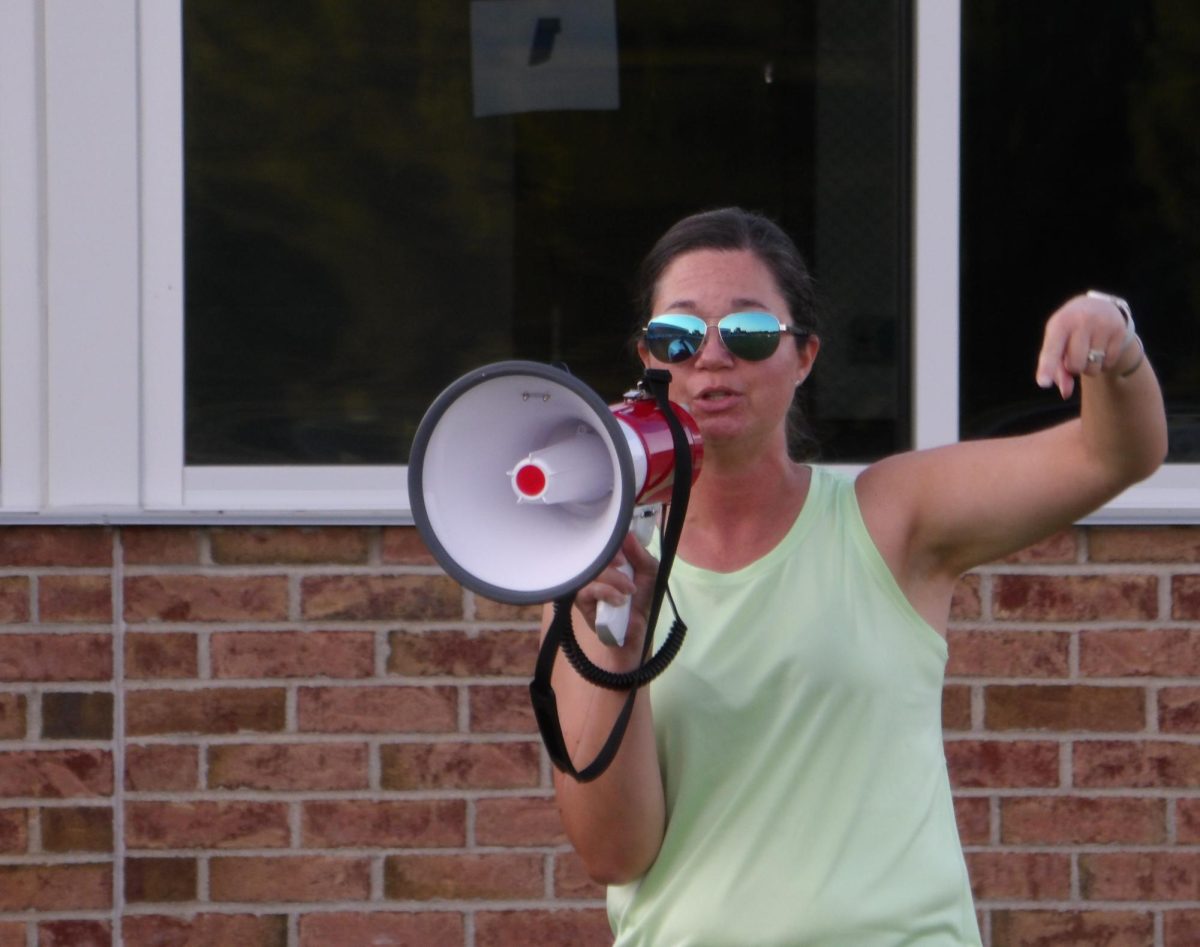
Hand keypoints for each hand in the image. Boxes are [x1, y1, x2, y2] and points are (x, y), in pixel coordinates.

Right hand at [574, 532, 659, 651]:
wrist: (640, 628)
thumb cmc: (644, 598)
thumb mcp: (650, 572)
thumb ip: (640, 554)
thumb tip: (627, 533)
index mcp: (610, 557)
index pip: (602, 541)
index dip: (610, 541)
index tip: (623, 548)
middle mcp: (596, 567)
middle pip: (594, 553)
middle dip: (611, 557)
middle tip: (624, 565)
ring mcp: (586, 583)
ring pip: (591, 571)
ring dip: (614, 579)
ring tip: (629, 590)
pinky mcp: (581, 601)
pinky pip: (587, 590)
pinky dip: (606, 592)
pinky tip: (619, 600)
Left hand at [1035, 292, 1132, 398]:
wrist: (1097, 305)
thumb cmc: (1069, 330)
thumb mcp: (1057, 343)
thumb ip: (1057, 369)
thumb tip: (1065, 393)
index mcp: (1060, 323)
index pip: (1052, 350)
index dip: (1047, 368)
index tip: (1043, 383)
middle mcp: (1081, 321)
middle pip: (1075, 366)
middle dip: (1074, 367)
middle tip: (1075, 353)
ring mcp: (1103, 325)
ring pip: (1093, 368)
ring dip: (1089, 367)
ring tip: (1088, 349)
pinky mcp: (1120, 331)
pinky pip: (1108, 364)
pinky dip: (1103, 363)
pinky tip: (1101, 348)